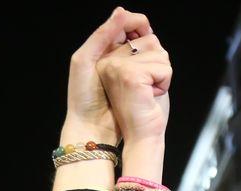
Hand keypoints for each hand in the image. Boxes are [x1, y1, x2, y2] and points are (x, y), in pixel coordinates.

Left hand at [62, 8, 153, 143]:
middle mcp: (118, 56)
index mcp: (104, 47)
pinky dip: (157, 72)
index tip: (143, 30)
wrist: (91, 127)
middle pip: (142, 36)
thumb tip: (122, 12)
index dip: (137, 23)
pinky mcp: (139, 86)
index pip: (127, 23)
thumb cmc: (82, 96)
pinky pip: (155, 70)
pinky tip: (152, 79)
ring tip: (147, 66)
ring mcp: (130, 71)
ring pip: (152, 52)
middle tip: (146, 48)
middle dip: (146, 39)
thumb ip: (101, 35)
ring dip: (154, 56)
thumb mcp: (84, 61)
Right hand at [96, 15, 171, 149]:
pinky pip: (163, 67)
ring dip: (162, 75)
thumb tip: (147, 29)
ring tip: (148, 93)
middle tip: (146, 89)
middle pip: (152, 41)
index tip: (145, 79)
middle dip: (158, 65)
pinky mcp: (130, 76)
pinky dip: (165, 83)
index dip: (151, 55)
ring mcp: (117, 68)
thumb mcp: (142, 73)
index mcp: (107, 60)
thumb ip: (142, 51)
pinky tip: (150, 96)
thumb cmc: (144, 110)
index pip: (141, 36)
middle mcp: (107, 62)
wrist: (141, 138)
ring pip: (159, 53)